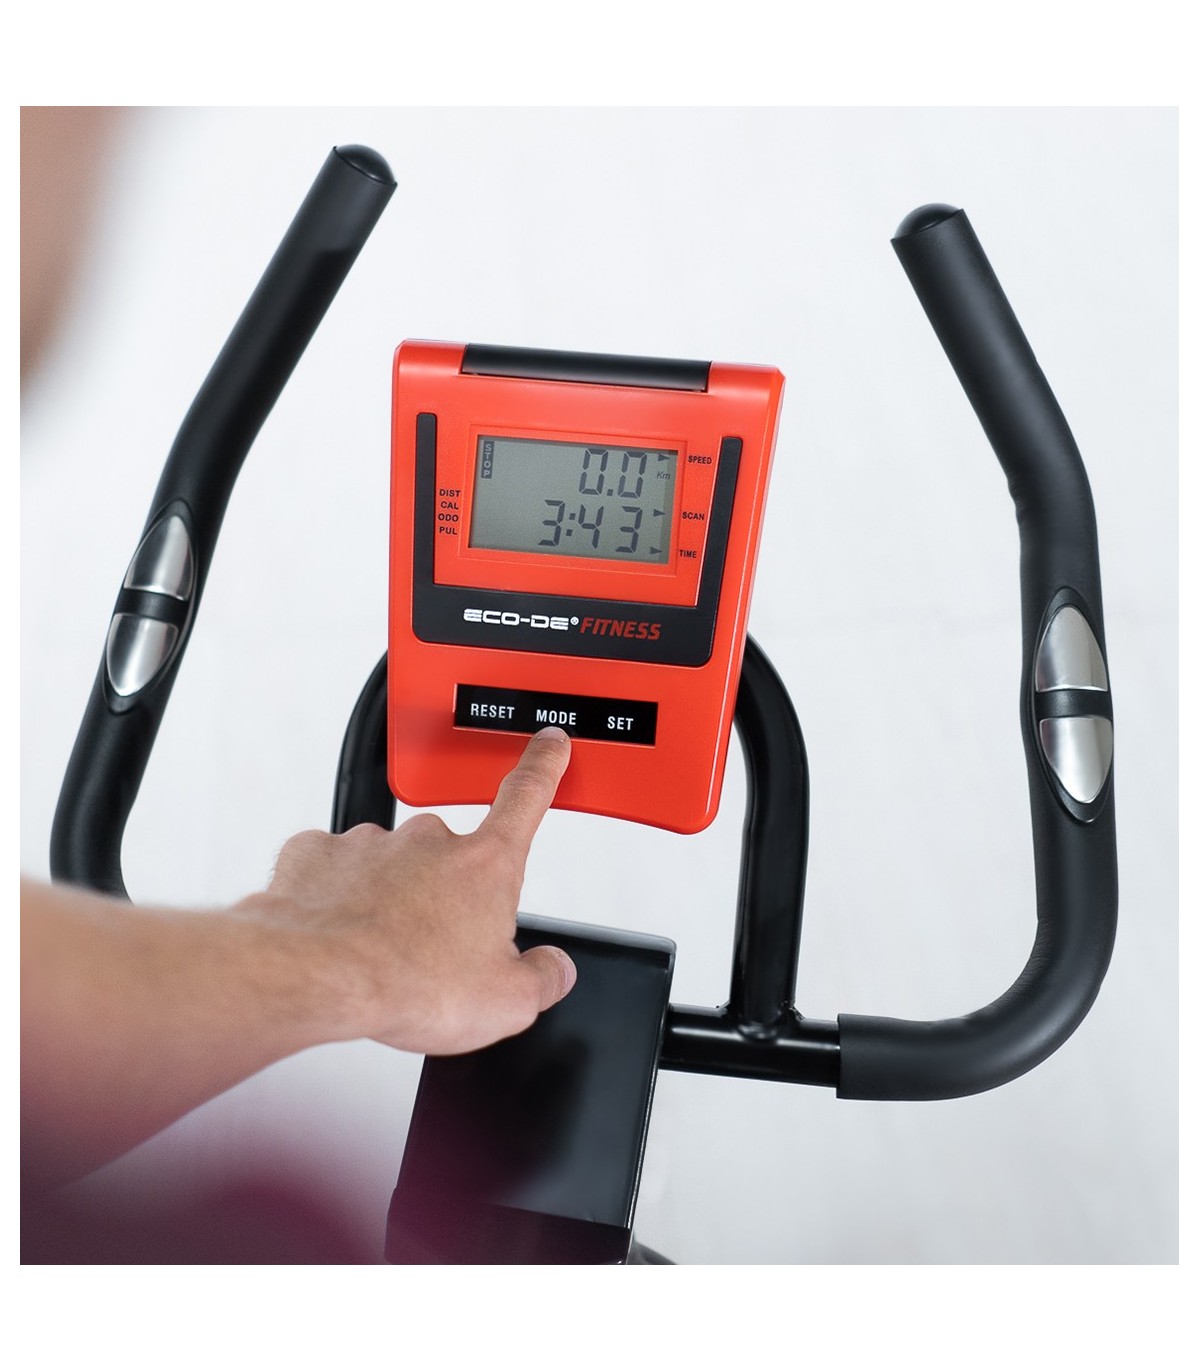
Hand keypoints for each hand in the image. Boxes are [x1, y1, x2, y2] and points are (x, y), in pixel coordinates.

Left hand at [241, 727, 576, 1055]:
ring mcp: (370, 843)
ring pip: (390, 868)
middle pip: (450, 859)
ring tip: (381, 953)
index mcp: (483, 865)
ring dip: (389, 901)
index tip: (549, 744)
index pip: (527, 797)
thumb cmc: (407, 983)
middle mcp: (428, 840)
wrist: (317, 978)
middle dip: (446, 898)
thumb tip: (553, 969)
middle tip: (433, 952)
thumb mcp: (507, 1002)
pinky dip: (337, 900)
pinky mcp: (317, 854)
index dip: (543, 766)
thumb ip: (542, 978)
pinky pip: (335, 872)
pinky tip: (338, 935)